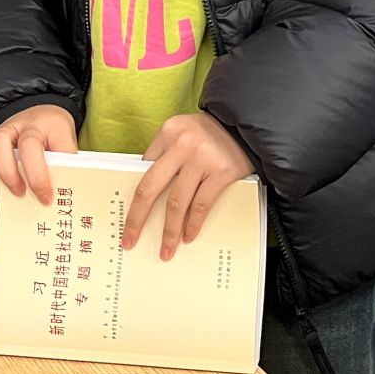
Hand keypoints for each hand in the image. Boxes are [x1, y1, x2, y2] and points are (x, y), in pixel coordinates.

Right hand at [0, 104, 77, 204]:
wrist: (45, 114)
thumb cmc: (53, 129)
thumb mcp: (67, 140)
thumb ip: (66, 162)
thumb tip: (65, 188)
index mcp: (37, 125)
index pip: (31, 147)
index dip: (37, 176)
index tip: (47, 196)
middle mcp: (15, 127)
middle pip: (3, 144)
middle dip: (13, 176)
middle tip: (26, 194)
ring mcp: (0, 135)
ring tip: (12, 193)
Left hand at [122, 111, 254, 260]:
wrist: (248, 125)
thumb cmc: (212, 132)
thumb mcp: (184, 132)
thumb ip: (167, 155)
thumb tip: (150, 194)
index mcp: (168, 132)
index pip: (142, 169)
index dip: (133, 196)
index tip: (126, 216)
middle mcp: (182, 144)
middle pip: (150, 187)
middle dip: (137, 219)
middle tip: (130, 239)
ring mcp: (202, 158)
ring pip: (176, 202)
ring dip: (169, 231)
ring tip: (165, 248)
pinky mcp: (222, 172)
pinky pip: (201, 205)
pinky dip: (192, 224)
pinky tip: (188, 236)